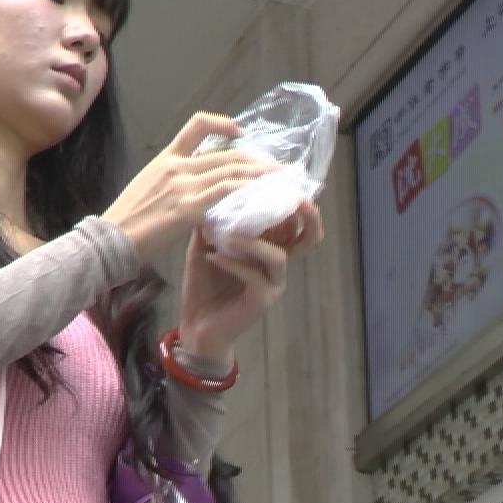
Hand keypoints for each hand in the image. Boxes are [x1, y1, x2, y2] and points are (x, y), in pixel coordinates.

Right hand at [103, 113, 281, 262]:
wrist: (108, 240)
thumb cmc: (123, 224)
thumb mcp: (147, 192)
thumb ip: (171, 186)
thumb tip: (192, 194)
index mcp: (165, 159)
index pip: (196, 126)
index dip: (222, 124)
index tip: (239, 132)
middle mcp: (176, 166)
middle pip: (226, 153)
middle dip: (255, 158)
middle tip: (276, 167)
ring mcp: (183, 186)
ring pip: (231, 170)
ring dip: (260, 174)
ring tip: (279, 180)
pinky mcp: (188, 208)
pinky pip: (225, 192)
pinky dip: (247, 190)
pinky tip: (261, 195)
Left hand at [177, 200, 324, 363]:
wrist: (195, 326)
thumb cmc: (204, 286)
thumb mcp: (206, 246)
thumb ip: (214, 220)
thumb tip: (212, 187)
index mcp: (269, 246)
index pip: (292, 220)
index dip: (290, 199)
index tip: (276, 176)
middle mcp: (277, 264)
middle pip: (307, 237)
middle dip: (306, 216)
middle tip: (295, 198)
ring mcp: (273, 284)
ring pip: (279, 256)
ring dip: (253, 242)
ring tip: (226, 236)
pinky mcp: (261, 301)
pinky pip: (254, 277)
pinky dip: (233, 264)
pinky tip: (212, 258)